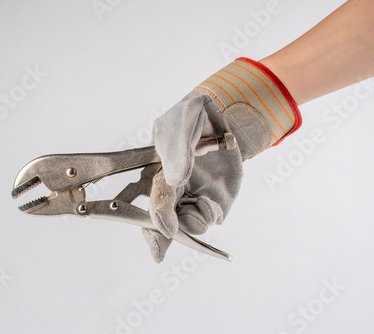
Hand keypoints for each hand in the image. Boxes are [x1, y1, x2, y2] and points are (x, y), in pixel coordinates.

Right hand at [142, 58, 301, 261]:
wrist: (225, 115)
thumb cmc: (193, 118)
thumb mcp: (180, 126)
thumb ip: (176, 152)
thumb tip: (175, 180)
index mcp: (155, 176)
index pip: (148, 203)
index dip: (150, 220)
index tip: (160, 230)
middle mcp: (172, 192)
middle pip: (161, 225)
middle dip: (162, 236)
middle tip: (167, 240)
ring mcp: (193, 198)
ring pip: (187, 226)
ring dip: (193, 221)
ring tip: (205, 201)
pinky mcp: (216, 202)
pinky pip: (210, 220)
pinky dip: (210, 215)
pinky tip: (212, 201)